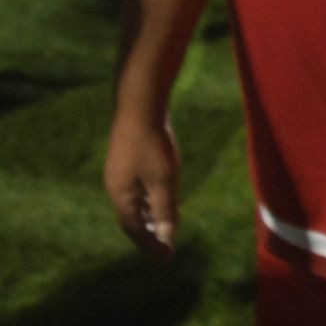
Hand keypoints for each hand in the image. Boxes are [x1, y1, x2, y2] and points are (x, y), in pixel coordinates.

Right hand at [103, 114, 180, 259]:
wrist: (139, 107)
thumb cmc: (153, 144)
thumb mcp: (164, 179)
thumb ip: (165, 209)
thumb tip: (168, 237)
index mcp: (122, 197)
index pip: (136, 230)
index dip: (151, 246)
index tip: (165, 260)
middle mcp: (116, 188)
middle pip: (132, 220)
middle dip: (148, 236)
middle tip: (164, 250)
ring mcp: (119, 173)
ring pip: (134, 204)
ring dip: (149, 219)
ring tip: (163, 231)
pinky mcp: (126, 160)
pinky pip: (136, 190)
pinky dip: (148, 202)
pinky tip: (159, 200)